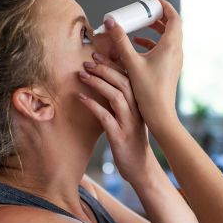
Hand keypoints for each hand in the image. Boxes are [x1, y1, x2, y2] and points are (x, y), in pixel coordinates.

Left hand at [77, 52, 158, 185]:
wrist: (141, 167)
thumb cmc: (132, 141)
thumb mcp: (130, 118)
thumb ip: (121, 102)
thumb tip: (106, 85)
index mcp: (140, 104)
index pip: (128, 77)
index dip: (113, 64)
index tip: (98, 55)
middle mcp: (137, 110)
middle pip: (123, 82)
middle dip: (104, 69)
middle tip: (87, 61)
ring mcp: (129, 123)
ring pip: (116, 96)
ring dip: (98, 83)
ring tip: (82, 75)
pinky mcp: (119, 136)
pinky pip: (106, 117)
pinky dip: (93, 106)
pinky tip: (81, 98)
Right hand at [102, 0, 182, 131]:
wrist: (160, 114)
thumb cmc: (148, 91)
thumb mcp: (131, 63)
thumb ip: (120, 41)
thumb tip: (111, 22)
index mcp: (171, 46)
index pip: (174, 17)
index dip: (165, 6)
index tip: (153, 1)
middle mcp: (176, 51)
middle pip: (172, 26)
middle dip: (158, 16)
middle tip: (144, 11)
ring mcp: (175, 60)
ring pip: (168, 38)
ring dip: (155, 30)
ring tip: (140, 25)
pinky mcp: (170, 68)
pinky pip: (165, 49)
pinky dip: (153, 43)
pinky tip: (139, 45)